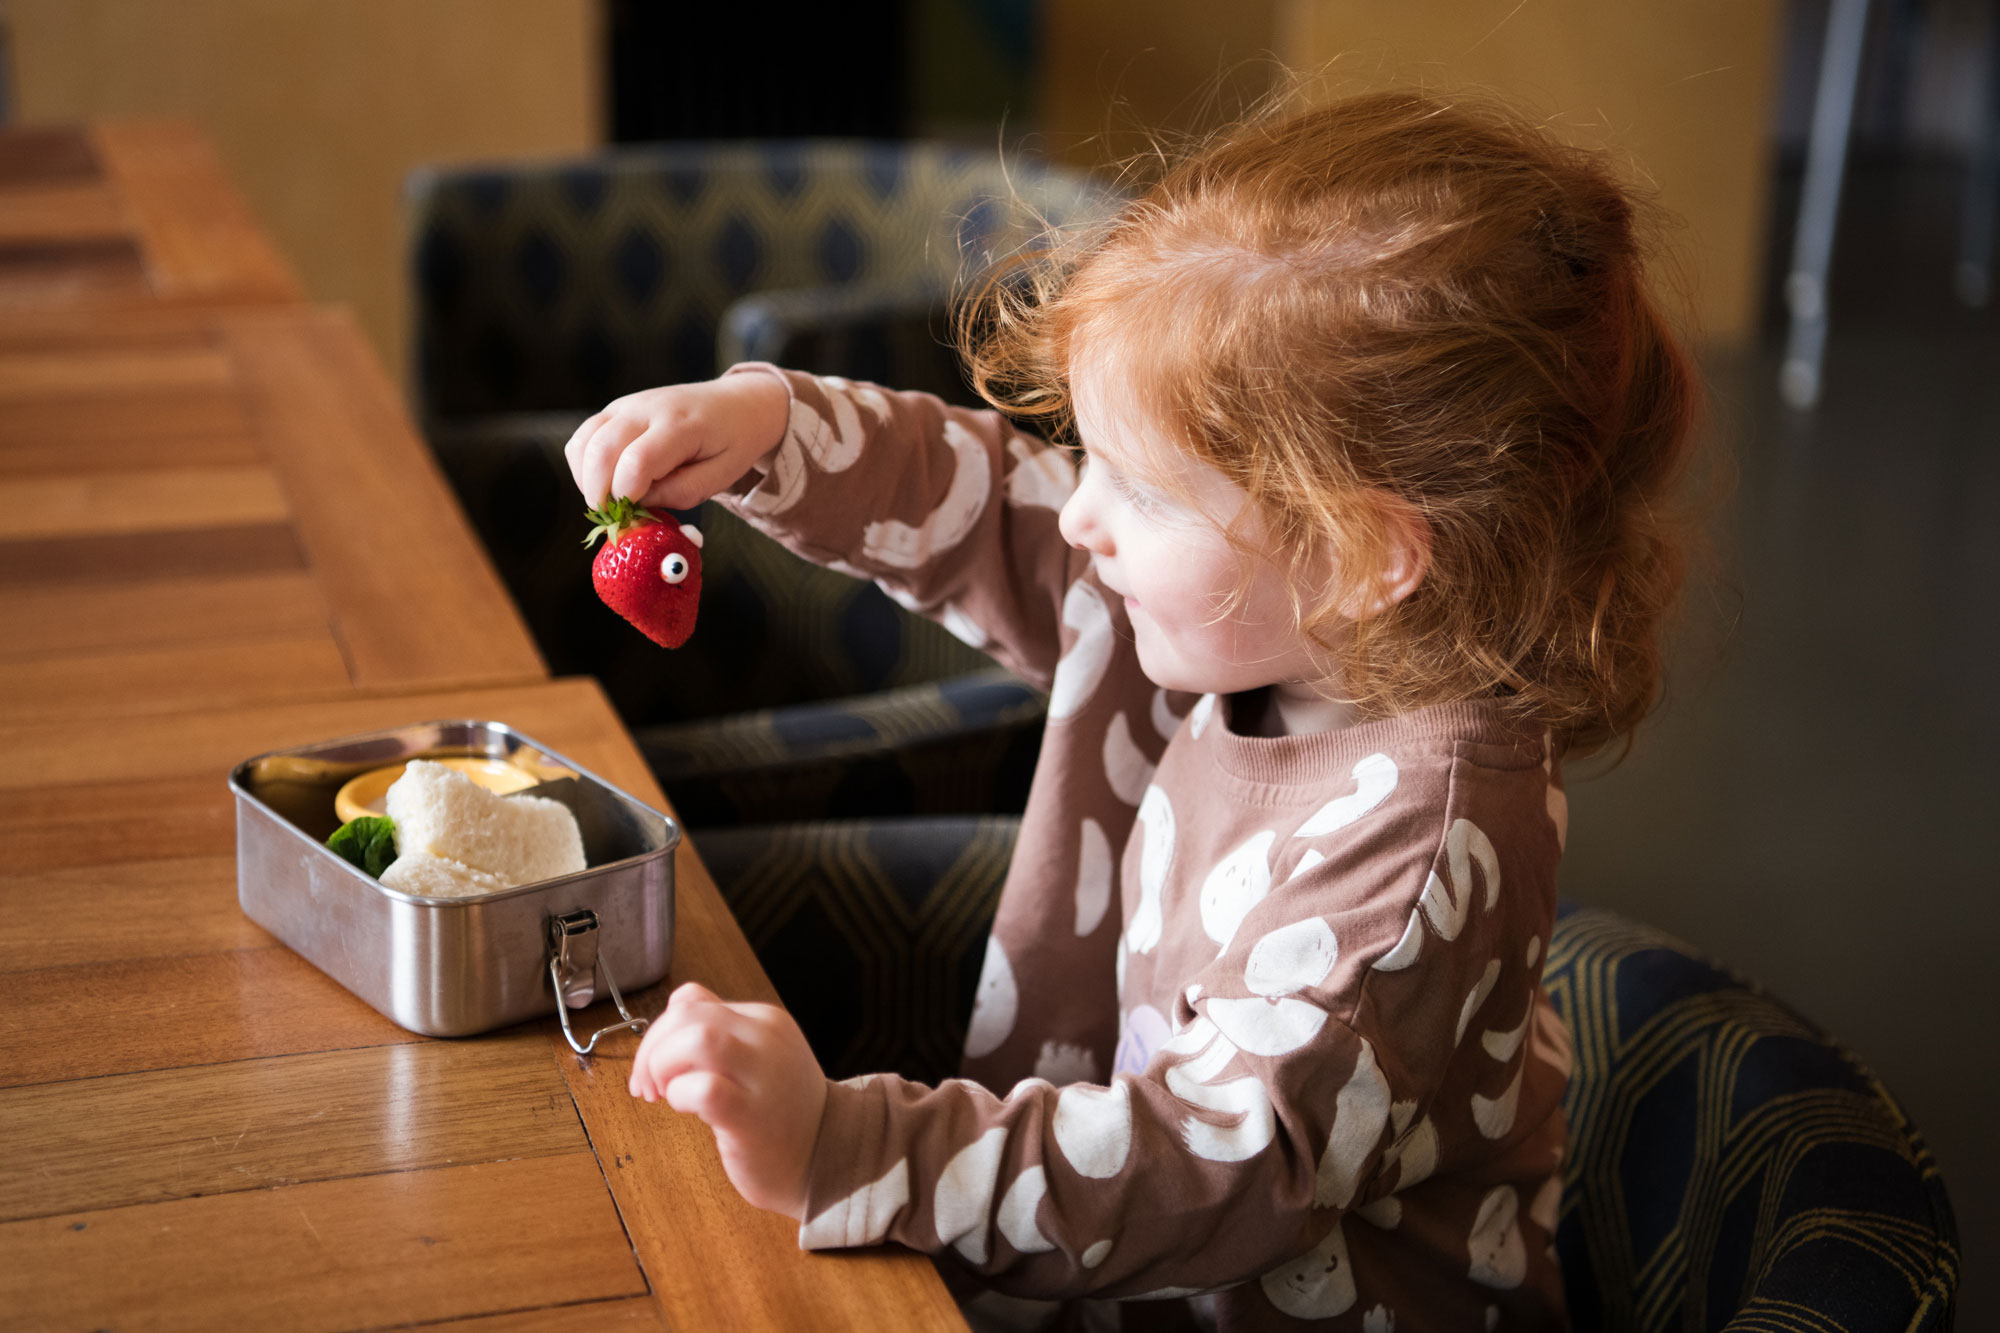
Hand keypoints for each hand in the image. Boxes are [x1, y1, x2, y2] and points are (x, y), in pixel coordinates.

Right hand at [566, 371, 789, 509]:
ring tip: (611, 501)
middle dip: (599, 493)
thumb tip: (638, 506)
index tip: (632, 517)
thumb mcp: (721, 475)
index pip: (637, 461)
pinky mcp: (614, 409)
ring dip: (586, 481)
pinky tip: (604, 483)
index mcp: (680, 425)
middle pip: (601, 450)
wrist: (735, 403)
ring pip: (583, 443)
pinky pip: (582, 438)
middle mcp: (646, 408)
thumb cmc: (732, 442)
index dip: (626, 496)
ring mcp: (626, 405)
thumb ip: (681, 493)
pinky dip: (582, 466)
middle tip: (615, 517)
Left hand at [628, 981, 828, 1220]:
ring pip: (697, 1038)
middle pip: (687, 1015)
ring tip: (665, 1094)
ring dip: (662, 1066)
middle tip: (648, 1085)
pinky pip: (703, 1088)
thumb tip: (674, 1010)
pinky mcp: (751, 1115)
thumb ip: (719, 1031)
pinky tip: (686, 1110)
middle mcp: (767, 1038)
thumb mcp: (757, 1057)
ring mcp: (763, 1075)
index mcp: (765, 1021)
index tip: (656, 1065)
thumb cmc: (781, 1114)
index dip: (659, 1030)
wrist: (829, 1159)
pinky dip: (679, 1096)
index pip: (692, 1000)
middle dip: (651, 1049)